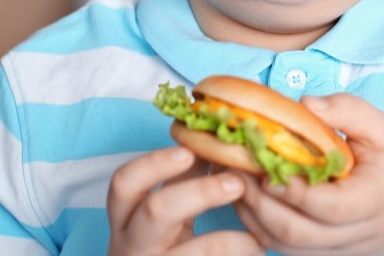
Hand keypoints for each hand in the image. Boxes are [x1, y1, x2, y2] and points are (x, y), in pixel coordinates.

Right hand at [107, 146, 263, 255]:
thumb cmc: (162, 244)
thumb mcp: (166, 211)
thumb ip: (183, 178)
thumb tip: (216, 138)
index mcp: (126, 217)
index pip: (125, 183)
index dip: (154, 163)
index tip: (189, 151)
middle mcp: (132, 243)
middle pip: (156, 210)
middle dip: (200, 192)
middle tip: (237, 183)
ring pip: (191, 251)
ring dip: (231, 240)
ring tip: (258, 236)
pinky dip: (239, 254)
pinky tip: (255, 249)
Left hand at [232, 94, 383, 255]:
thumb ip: (347, 111)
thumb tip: (305, 103)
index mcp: (375, 198)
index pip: (330, 207)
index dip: (294, 191)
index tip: (268, 166)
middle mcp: (356, 232)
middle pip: (299, 233)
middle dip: (260, 203)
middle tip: (238, 169)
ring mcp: (340, 250)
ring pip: (286, 247)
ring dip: (254, 216)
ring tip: (236, 181)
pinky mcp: (326, 255)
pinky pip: (286, 251)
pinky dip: (261, 228)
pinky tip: (249, 199)